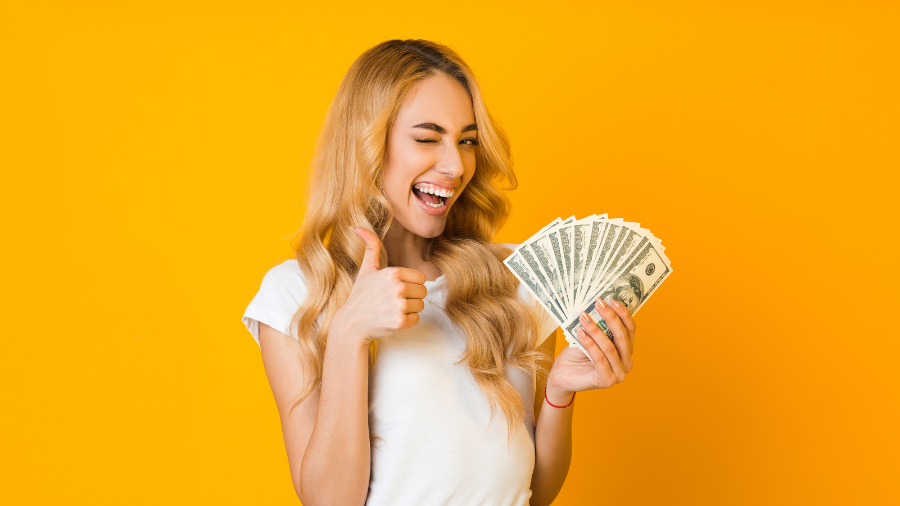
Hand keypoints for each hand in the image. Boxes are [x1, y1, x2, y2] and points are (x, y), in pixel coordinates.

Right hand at [329, 227, 427, 344]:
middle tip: (393, 301)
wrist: (351, 324)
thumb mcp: (366, 269)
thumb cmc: (361, 295)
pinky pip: (416, 319)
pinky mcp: (400, 322)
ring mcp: (399, 306)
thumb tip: (356, 226)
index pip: (420, 278)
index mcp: (392, 273)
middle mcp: (397, 288)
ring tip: (392, 310)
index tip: (395, 289)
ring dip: (409, 309)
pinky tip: (392, 319)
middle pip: (423, 291)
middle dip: (411, 297)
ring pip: (421, 306)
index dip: (410, 284)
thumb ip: (371, 246)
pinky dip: (407, 322)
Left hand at [546, 296, 636, 397]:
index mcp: (626, 351)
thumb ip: (599, 326)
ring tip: (584, 317)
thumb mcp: (590, 337)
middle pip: (622, 336)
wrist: (563, 376)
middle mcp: (626, 363)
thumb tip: (599, 304)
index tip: (611, 299)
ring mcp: (619, 373)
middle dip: (610, 317)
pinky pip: (599, 358)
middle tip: (598, 303)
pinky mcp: (607, 380)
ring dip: (596, 329)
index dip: (623, 313)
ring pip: (610, 347)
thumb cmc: (577, 355)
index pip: (630, 329)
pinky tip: (580, 332)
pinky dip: (589, 344)